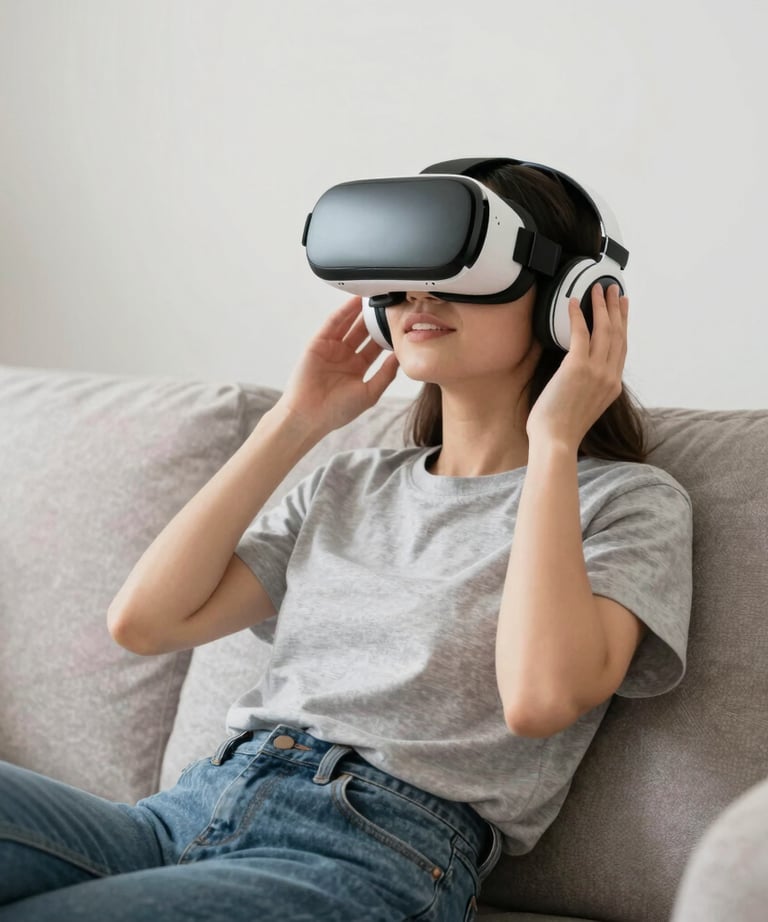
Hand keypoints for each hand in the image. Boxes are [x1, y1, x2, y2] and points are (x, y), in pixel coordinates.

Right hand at [276, 297, 399, 435]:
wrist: (310, 416)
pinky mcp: (318, 343)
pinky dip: (344, 312)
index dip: (387, 335)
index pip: (375, 346)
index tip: (400, 323)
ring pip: (349, 325)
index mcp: (357, 368)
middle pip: (363, 332)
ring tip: (375, 296)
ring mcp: (331, 348)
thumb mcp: (370, 393)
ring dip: (360, 311)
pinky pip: (333, 324)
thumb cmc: (338, 410)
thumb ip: (386, 374)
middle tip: (390, 304)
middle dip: (375, 320)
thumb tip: (401, 357)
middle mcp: (345, 356)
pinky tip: (355, 302)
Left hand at [525, 283, 628, 451]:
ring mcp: (596, 371)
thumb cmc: (561, 429)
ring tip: (598, 288)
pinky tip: (573, 302)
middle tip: (614, 290)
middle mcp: (610, 376)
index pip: (622, 348)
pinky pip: (581, 333)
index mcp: (613, 386)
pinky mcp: (577, 367)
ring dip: (601, 306)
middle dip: (616, 308)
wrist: (556, 441)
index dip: (623, 324)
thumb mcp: (585, 406)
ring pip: (604, 330)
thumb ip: (589, 387)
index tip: (623, 308)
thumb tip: (578, 373)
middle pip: (617, 334)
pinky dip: (578, 315)